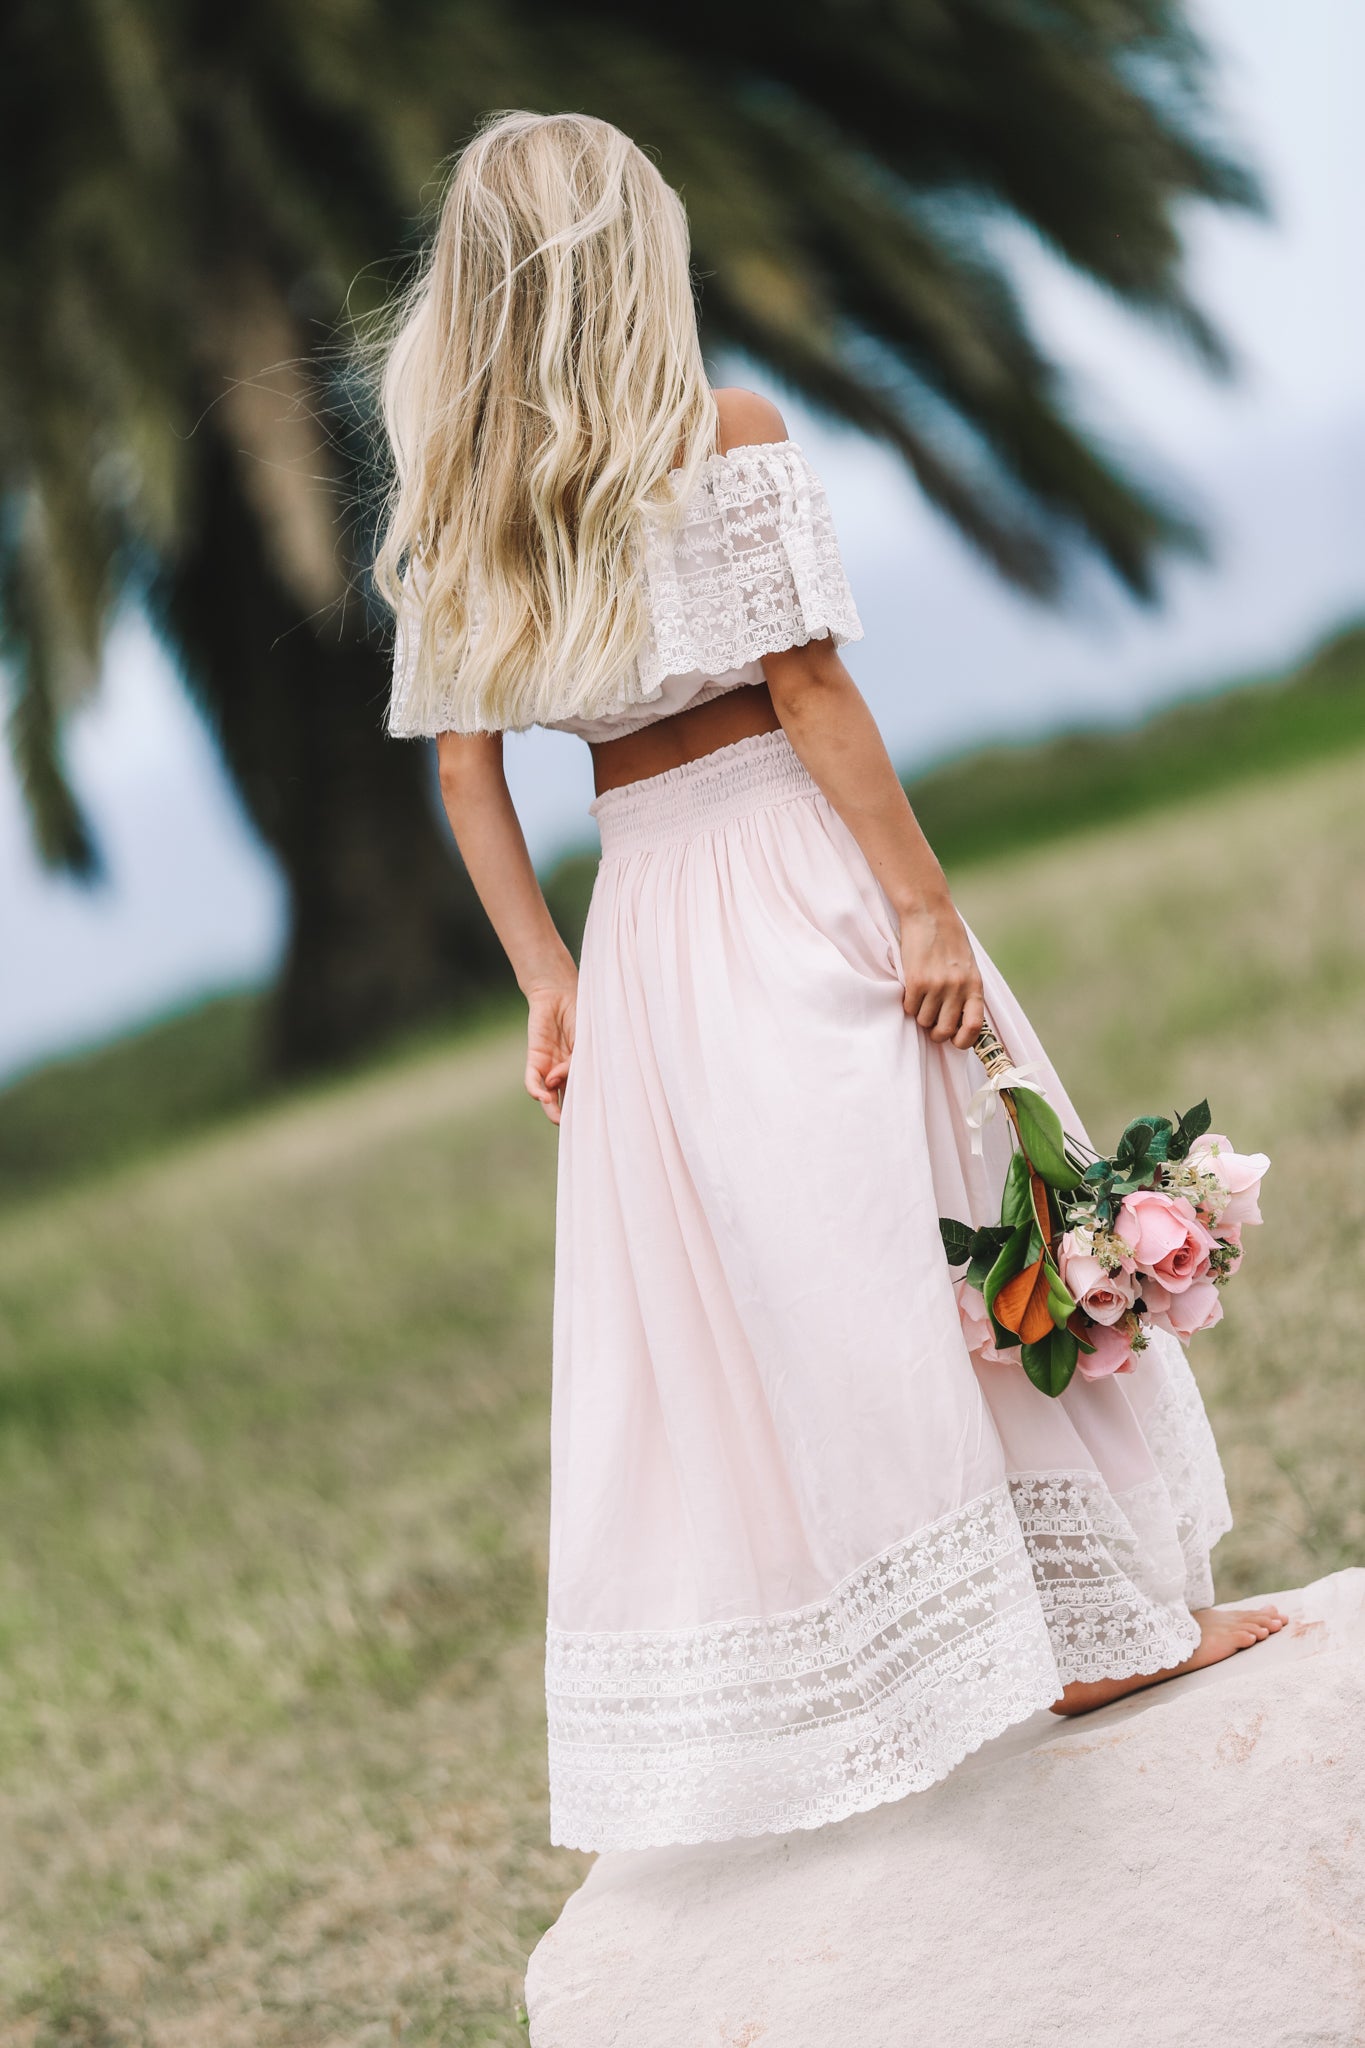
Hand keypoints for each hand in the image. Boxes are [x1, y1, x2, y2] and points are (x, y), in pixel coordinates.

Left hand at [525, 976, 576, 1123]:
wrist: (558, 991)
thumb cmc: (580, 1012)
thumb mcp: (586, 1039)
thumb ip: (574, 1061)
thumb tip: (555, 1080)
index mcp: (584, 1066)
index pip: (587, 1090)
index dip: (590, 1105)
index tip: (599, 1119)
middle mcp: (566, 1070)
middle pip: (567, 1098)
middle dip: (570, 1114)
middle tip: (576, 1128)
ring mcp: (550, 1065)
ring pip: (549, 1094)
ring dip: (552, 1108)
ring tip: (558, 1118)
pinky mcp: (535, 1058)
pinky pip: (532, 1080)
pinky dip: (536, 1089)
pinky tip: (542, 1096)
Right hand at [898, 900, 984, 1049]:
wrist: (929, 914)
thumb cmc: (949, 940)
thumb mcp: (968, 967)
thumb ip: (966, 992)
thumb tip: (958, 1024)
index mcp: (974, 986)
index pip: (974, 1027)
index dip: (963, 1041)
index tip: (955, 1041)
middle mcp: (957, 988)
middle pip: (945, 1031)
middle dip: (936, 1032)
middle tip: (932, 1022)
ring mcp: (937, 985)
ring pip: (924, 1021)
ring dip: (920, 1014)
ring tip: (922, 996)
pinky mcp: (916, 981)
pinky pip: (909, 1008)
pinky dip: (908, 1003)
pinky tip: (912, 988)